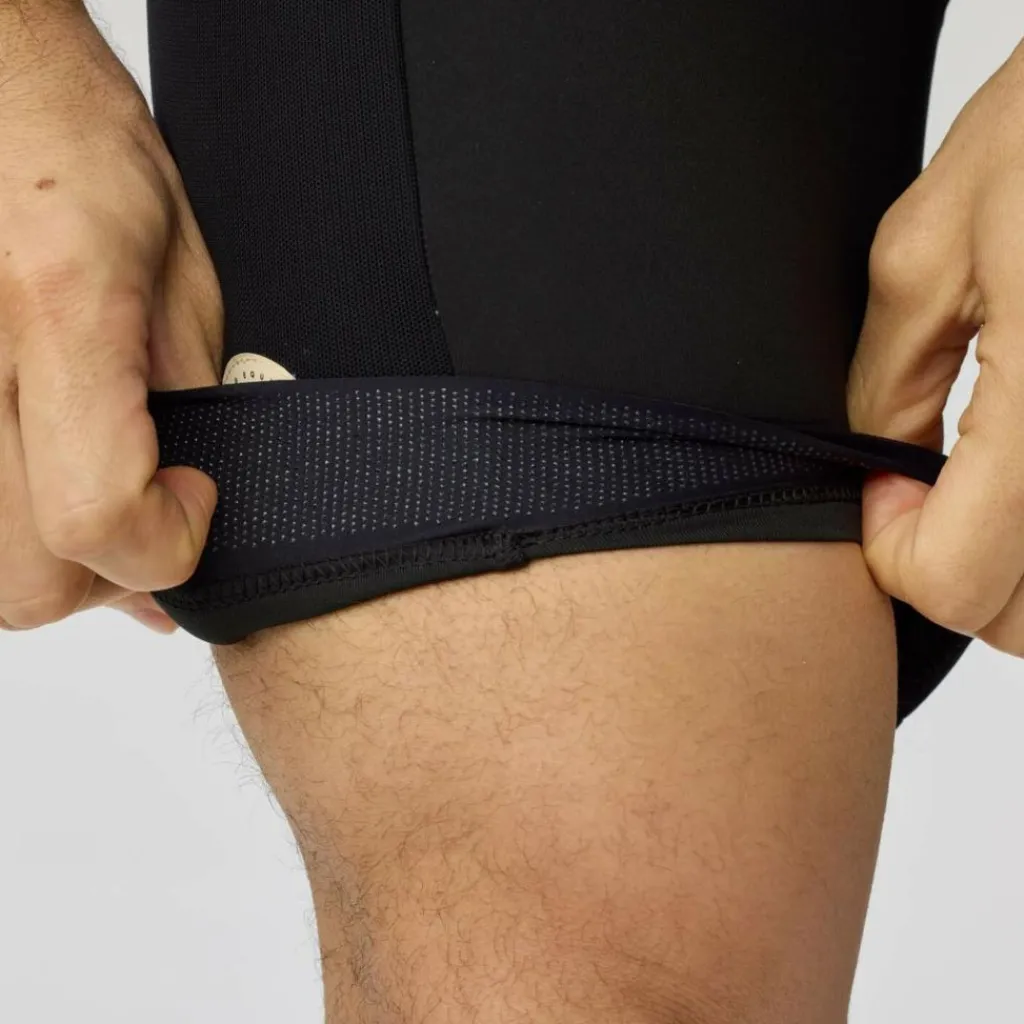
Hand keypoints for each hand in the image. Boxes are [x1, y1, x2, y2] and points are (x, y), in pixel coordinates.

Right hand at [0, 10, 222, 634]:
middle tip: (148, 506)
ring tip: (88, 481)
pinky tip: (37, 463)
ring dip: (50, 557)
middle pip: (31, 580)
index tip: (200, 496)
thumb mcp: (178, 282)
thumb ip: (187, 409)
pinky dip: (8, 521)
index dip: (172, 542)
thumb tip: (189, 523)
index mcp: (59, 312)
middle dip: (111, 569)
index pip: (102, 514)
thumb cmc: (79, 154)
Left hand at [848, 37, 1023, 655]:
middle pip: (1023, 624)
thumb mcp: (929, 248)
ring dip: (1014, 570)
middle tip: (934, 490)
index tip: (884, 486)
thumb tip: (877, 478)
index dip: (891, 552)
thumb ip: (890, 386)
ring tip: (986, 479)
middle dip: (959, 576)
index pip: (956, 583)